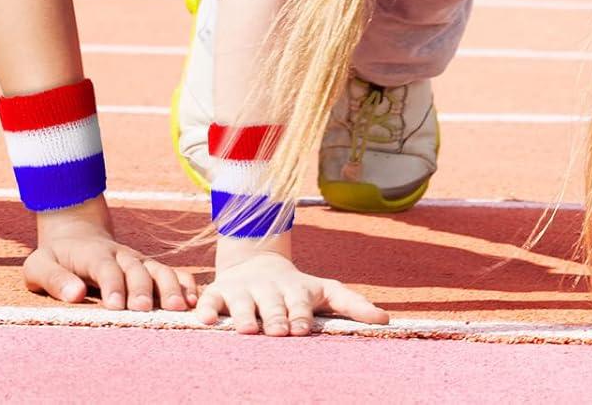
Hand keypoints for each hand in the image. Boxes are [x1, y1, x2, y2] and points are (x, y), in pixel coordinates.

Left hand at [24, 202, 198, 310]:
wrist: (75, 235)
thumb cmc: (56, 258)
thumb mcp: (39, 266)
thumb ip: (54, 279)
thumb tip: (75, 294)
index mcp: (93, 254)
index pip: (105, 267)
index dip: (112, 284)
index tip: (115, 305)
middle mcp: (120, 255)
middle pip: (136, 268)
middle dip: (141, 288)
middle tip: (143, 310)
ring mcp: (138, 261)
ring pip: (158, 269)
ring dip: (170, 287)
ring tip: (179, 308)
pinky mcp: (149, 269)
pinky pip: (172, 273)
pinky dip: (184, 284)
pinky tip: (194, 300)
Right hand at [194, 251, 388, 336]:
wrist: (255, 260)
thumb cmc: (295, 288)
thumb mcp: (324, 290)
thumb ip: (352, 304)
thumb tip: (386, 319)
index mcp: (294, 288)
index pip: (298, 302)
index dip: (299, 314)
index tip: (302, 328)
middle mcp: (268, 287)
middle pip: (271, 304)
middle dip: (274, 317)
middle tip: (277, 331)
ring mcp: (242, 289)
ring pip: (241, 303)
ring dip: (243, 315)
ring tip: (246, 329)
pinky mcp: (219, 291)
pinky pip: (209, 299)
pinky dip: (206, 308)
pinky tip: (205, 320)